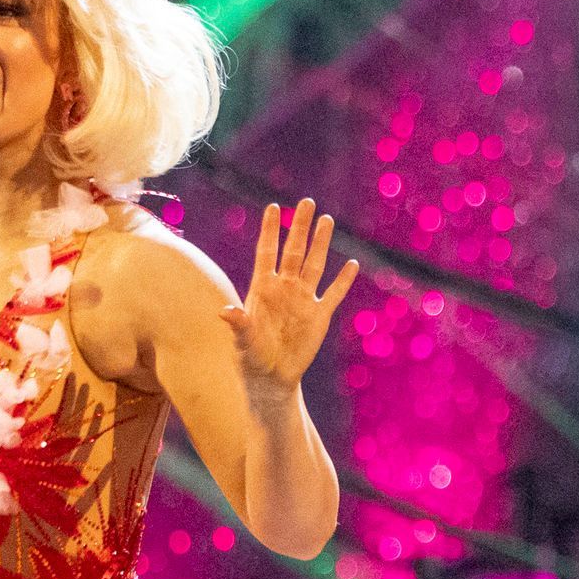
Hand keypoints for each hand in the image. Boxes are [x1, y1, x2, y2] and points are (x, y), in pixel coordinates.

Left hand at [223, 200, 362, 393]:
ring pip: (314, 265)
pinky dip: (342, 280)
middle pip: (294, 251)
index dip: (270, 230)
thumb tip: (226, 312)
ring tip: (327, 220)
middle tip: (307, 202)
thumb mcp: (243, 340)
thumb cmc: (251, 356)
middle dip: (300, 227)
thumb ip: (239, 324)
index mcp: (263, 288)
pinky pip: (334, 294)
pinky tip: (352, 264)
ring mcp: (303, 299)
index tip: (273, 207)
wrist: (271, 376)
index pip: (267, 252)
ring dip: (321, 243)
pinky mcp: (319, 315)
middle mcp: (284, 288)